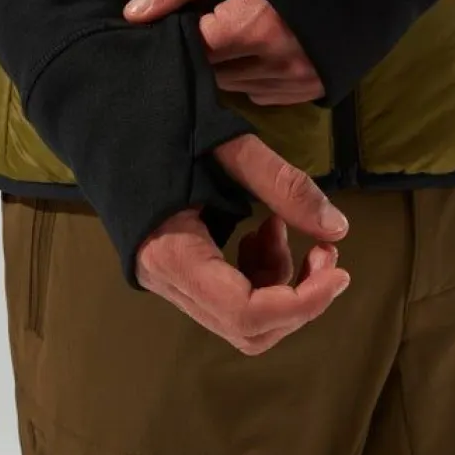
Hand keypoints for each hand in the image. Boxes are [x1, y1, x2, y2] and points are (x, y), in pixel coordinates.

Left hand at [124, 0, 324, 104]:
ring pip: (235, 86)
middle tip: (216, 12)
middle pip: (211, 73)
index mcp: (255, 27)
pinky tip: (261, 42)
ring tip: (240, 24)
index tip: (189, 9)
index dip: (184, 30)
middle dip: (205, 47)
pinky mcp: (315, 88)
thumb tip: (133, 15)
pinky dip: (252, 73)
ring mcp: (301, 80)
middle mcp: (279, 64)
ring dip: (228, 62)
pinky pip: (263, 93)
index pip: (193, 50)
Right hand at [136, 134, 349, 354]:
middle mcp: (167, 281)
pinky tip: (261, 232)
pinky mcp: (178, 274)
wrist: (116, 126)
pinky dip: (259, 274)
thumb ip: (282, 185)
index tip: (338, 271)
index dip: (300, 303)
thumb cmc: (165, 129)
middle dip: (298, 297)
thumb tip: (338, 229)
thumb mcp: (228, 148)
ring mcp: (170, 282)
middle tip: (323, 250)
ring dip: (279, 283)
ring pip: (242, 319)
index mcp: (171, 253)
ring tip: (280, 227)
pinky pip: (228, 298)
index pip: (244, 312)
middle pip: (247, 328)